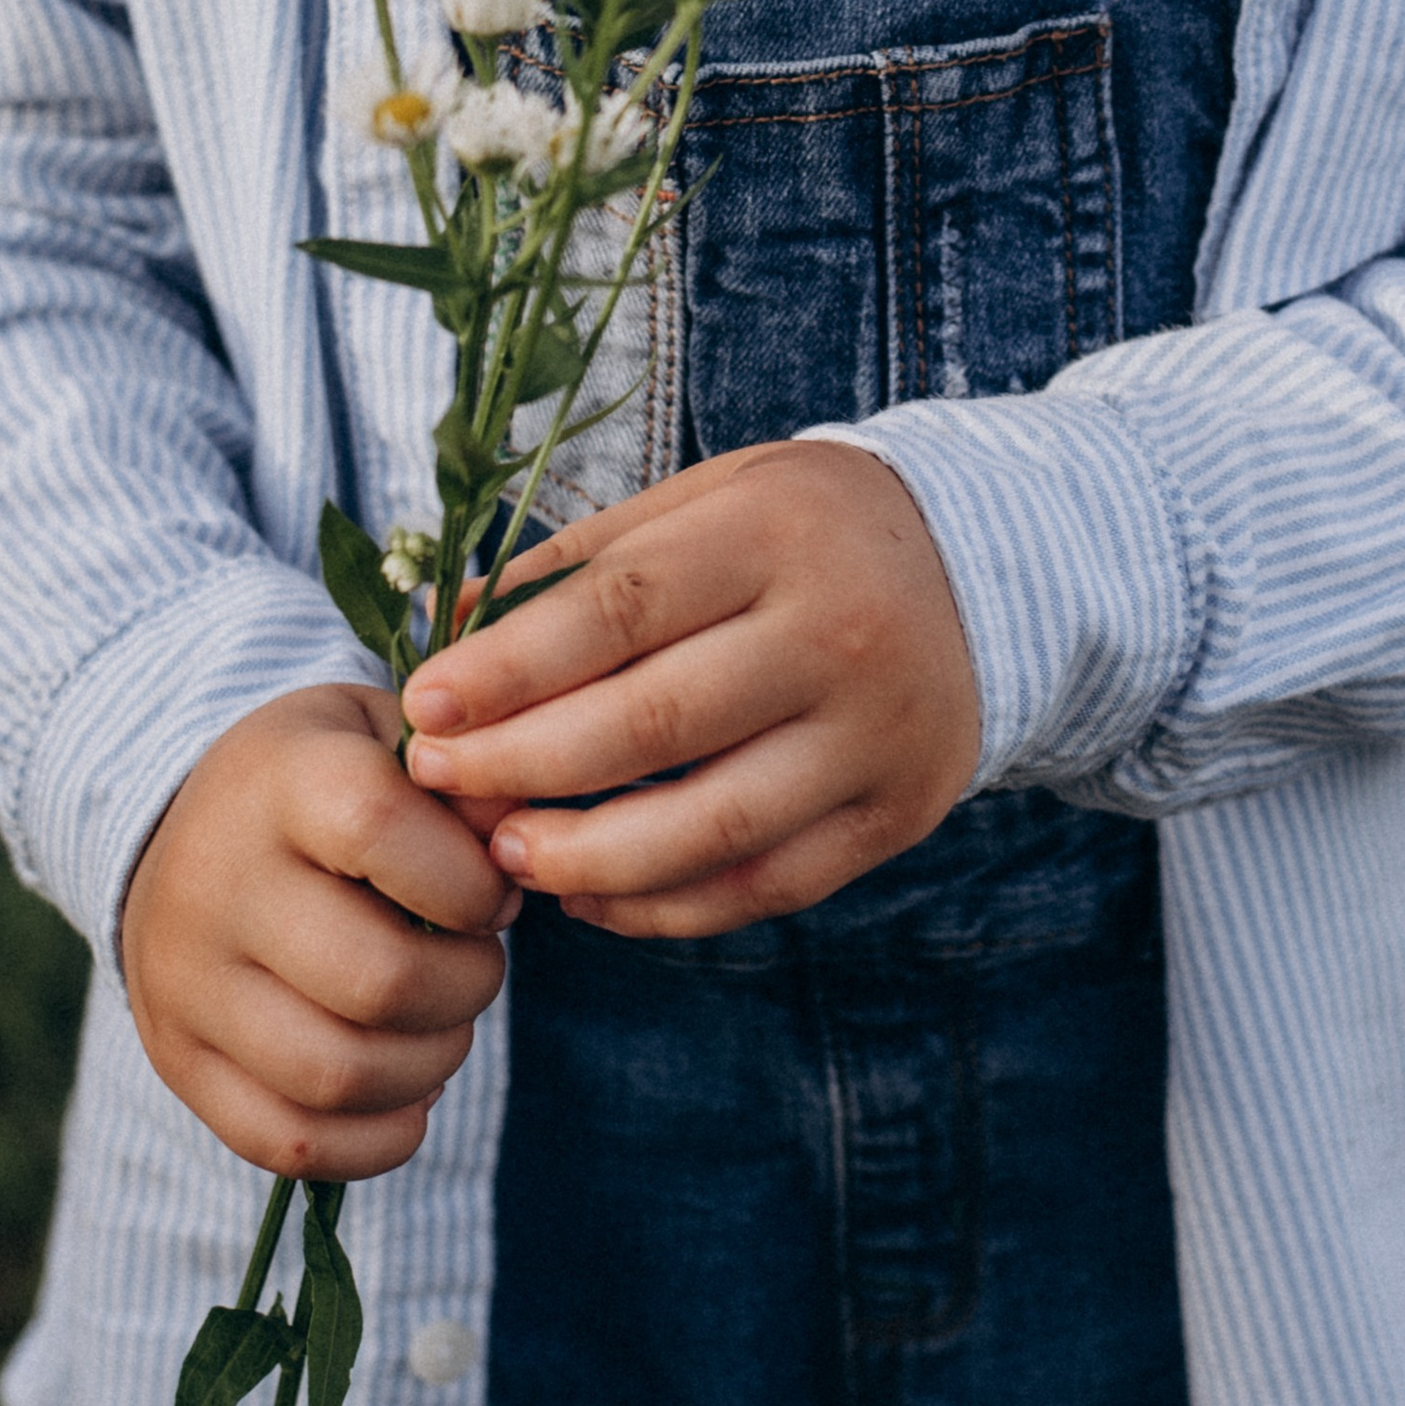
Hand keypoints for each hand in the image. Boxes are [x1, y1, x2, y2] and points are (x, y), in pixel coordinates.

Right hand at [122, 682, 518, 1180]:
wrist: (181, 830)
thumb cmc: (319, 783)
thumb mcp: (384, 741)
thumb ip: (461, 783)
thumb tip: (514, 856)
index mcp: (278, 782)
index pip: (379, 828)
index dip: (467, 878)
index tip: (491, 891)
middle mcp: (216, 883)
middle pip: (375, 979)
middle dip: (467, 988)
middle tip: (476, 967)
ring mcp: (185, 983)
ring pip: (336, 1076)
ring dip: (430, 1067)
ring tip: (443, 1027)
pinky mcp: (179, 1062)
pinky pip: (288, 1142)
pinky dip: (375, 1140)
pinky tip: (408, 1094)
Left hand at [398, 440, 981, 937]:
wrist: (980, 567)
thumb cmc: (799, 529)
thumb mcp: (704, 501)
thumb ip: (581, 563)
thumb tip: (444, 623)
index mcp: (774, 534)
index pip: (620, 610)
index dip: (511, 668)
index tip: (424, 707)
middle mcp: (838, 633)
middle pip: (653, 723)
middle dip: (524, 767)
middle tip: (441, 788)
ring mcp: (875, 733)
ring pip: (709, 826)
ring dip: (586, 856)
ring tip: (503, 857)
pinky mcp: (896, 813)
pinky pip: (764, 883)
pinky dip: (666, 904)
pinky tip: (590, 894)